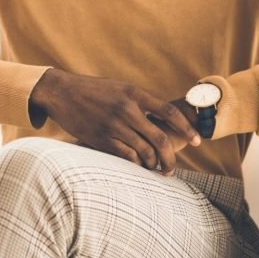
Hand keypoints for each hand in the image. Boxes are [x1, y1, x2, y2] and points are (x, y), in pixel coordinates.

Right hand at [28, 68, 200, 175]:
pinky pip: (127, 157)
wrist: (61, 92)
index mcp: (134, 93)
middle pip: (159, 138)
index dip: (186, 128)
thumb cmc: (92, 90)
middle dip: (171, 156)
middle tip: (173, 167)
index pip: (169, 112)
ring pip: (144, 151)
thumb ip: (138, 103)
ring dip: (153, 163)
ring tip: (155, 168)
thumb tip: (160, 120)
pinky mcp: (101, 138)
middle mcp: (127, 109)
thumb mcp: (119, 89)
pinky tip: (138, 166)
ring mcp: (114, 125)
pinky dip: (136, 164)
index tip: (197, 140)